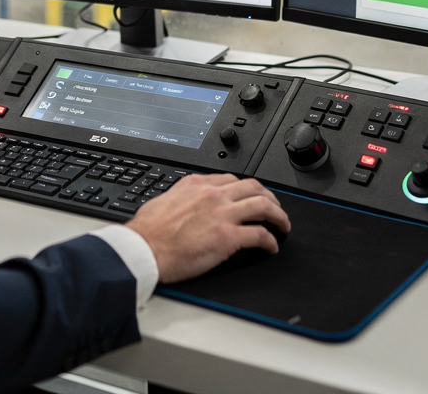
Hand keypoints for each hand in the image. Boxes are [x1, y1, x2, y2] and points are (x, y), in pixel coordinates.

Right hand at [126, 174, 290, 282]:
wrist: (145, 248)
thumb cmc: (149, 230)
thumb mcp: (166, 199)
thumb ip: (183, 197)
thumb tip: (188, 203)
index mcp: (197, 184)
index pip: (232, 179)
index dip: (247, 188)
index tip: (251, 196)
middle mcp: (213, 194)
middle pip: (253, 187)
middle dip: (270, 197)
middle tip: (275, 208)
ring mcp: (222, 214)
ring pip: (263, 206)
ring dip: (278, 215)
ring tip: (283, 224)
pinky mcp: (228, 237)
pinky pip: (260, 235)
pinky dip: (271, 240)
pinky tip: (272, 246)